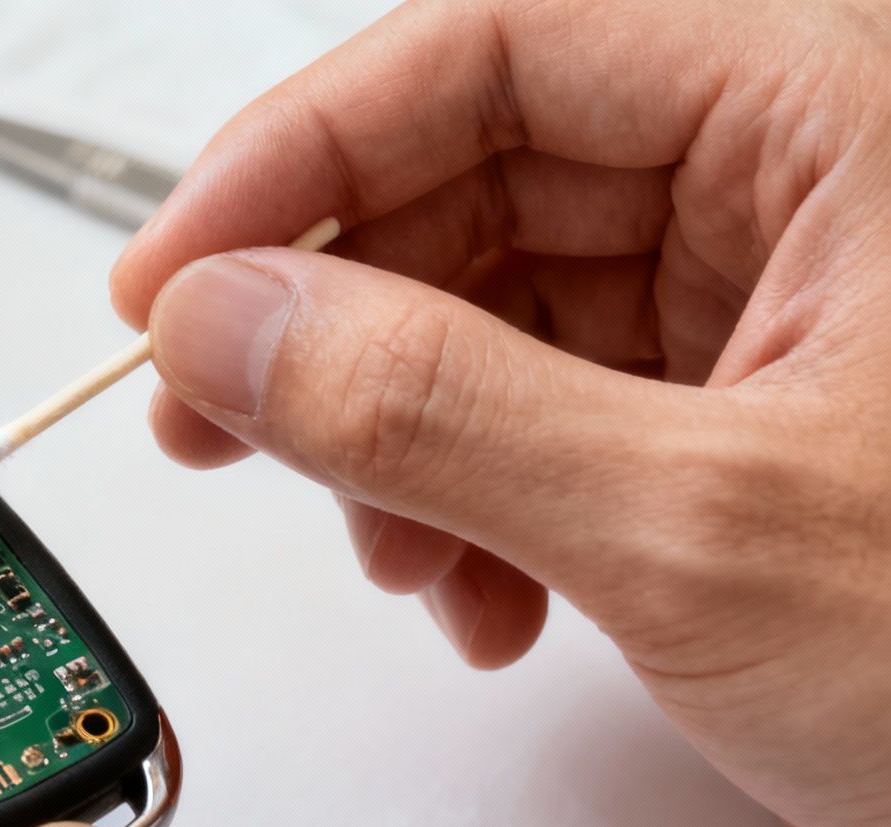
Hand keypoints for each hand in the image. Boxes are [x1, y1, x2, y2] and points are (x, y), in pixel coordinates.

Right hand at [111, 0, 890, 826]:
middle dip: (332, 317)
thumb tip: (223, 324)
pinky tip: (485, 603)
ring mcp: (774, 303)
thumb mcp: (702, 528)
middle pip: (477, 174)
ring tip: (397, 559)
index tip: (171, 276)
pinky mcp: (741, 421)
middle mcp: (805, 179)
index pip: (498, 47)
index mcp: (842, 108)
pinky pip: (542, 407)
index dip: (302, 154)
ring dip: (394, 434)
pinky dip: (470, 502)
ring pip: (493, 301)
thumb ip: (434, 407)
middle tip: (211, 415)